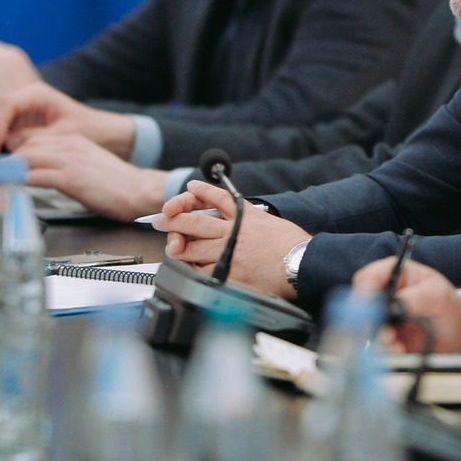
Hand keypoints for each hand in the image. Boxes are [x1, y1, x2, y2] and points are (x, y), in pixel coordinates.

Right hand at [0, 82, 135, 157]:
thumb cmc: (90, 130)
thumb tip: (11, 144)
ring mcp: (24, 110)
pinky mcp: (23, 123)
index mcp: (38, 94)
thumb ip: (36, 138)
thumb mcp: (64, 135)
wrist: (104, 133)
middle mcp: (28, 98)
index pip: (7, 106)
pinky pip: (3, 129)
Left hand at [11, 132, 167, 220]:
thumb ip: (64, 164)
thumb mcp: (87, 165)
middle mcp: (69, 145)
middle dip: (6, 158)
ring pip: (27, 157)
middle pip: (26, 144)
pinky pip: (37, 176)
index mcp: (73, 140)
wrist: (140, 189)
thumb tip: (41, 173)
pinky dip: (19, 181)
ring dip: (7, 169)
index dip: (14, 149)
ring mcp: (69, 160)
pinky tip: (10, 187)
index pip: (34, 138)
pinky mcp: (71, 178)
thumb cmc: (116, 183)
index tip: (0, 161)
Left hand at [155, 180, 303, 299]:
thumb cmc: (293, 245)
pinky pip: (202, 270)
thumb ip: (254, 220)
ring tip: (169, 244)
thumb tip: (242, 219)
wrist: (301, 263)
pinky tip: (187, 265)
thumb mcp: (273, 222)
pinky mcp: (228, 273)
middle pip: (195, 221)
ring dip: (177, 244)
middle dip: (173, 218)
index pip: (218, 197)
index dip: (201, 191)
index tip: (191, 186)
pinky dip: (193, 268)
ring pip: (193, 247)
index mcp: (245, 216)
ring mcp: (228, 252)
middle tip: (160, 218)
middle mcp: (233, 231)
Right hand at [351, 257, 460, 353]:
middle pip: (360, 305)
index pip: (368, 279)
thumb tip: (395, 304)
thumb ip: (417, 298)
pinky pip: (376, 346)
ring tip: (396, 345)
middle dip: (368, 320)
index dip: (364, 293)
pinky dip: (385, 350)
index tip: (368, 308)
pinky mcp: (386, 338)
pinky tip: (400, 351)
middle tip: (381, 331)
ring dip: (378, 338)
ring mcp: (383, 318)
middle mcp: (384, 295)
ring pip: (366, 328)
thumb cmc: (450, 306)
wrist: (460, 334)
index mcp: (394, 274)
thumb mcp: (438, 296)